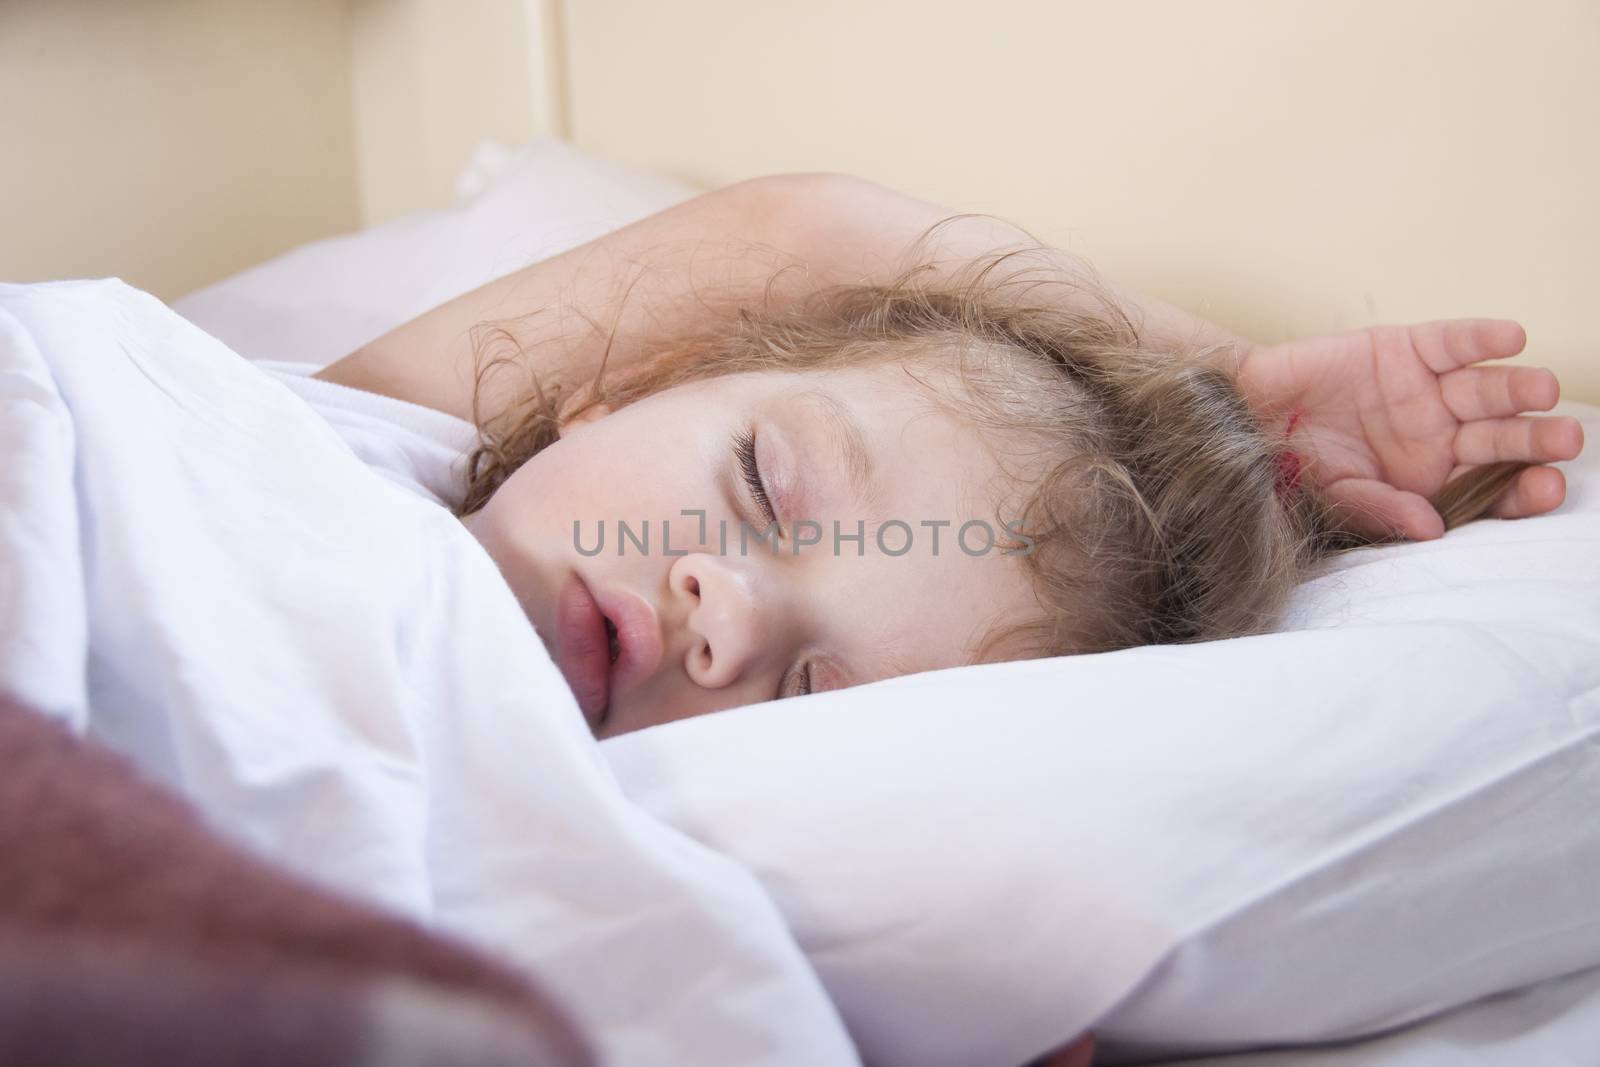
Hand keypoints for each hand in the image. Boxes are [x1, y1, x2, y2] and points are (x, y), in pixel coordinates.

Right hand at [1235, 319, 1584, 539]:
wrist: (1243, 415)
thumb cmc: (1290, 466)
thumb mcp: (1334, 496)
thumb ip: (1382, 509)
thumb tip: (1431, 529)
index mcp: (1430, 481)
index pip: (1490, 488)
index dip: (1521, 489)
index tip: (1546, 487)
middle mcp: (1439, 437)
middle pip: (1500, 439)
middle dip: (1534, 439)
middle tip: (1565, 438)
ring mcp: (1427, 391)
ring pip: (1486, 390)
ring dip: (1517, 390)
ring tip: (1541, 391)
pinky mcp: (1407, 349)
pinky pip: (1454, 343)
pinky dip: (1482, 339)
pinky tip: (1511, 339)